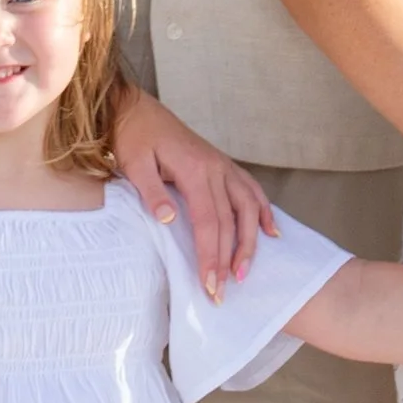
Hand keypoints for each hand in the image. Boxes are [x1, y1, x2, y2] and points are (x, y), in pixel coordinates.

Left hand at [111, 87, 277, 300]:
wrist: (134, 109)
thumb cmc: (132, 137)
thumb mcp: (134, 163)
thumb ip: (151, 191)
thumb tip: (168, 218)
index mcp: (195, 170)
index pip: (208, 222)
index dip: (211, 255)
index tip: (210, 284)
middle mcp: (216, 168)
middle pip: (230, 221)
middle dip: (229, 259)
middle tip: (223, 292)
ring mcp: (223, 165)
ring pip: (248, 207)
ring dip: (249, 241)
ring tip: (245, 271)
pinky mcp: (222, 165)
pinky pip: (251, 189)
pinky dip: (263, 211)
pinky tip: (271, 232)